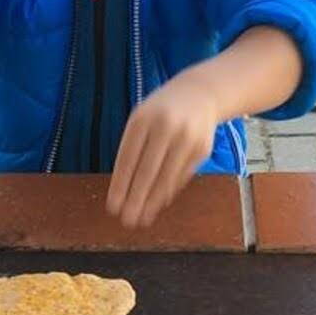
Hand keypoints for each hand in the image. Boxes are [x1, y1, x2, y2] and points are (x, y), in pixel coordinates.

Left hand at [107, 72, 217, 228]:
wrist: (200, 93)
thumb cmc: (161, 111)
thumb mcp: (142, 118)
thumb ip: (132, 148)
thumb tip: (123, 189)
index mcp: (143, 119)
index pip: (128, 159)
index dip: (120, 185)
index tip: (113, 207)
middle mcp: (165, 127)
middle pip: (147, 171)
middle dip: (136, 199)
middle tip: (127, 221)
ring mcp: (186, 138)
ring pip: (166, 177)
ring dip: (153, 201)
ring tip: (143, 219)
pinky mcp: (202, 148)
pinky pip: (181, 176)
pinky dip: (169, 191)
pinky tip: (159, 203)